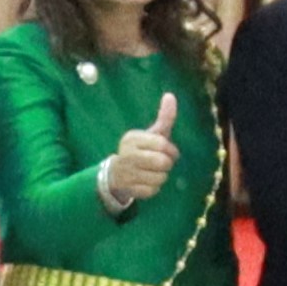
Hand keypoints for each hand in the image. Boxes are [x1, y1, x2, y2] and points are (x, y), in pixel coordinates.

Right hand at [99, 91, 182, 212]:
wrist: (116, 174)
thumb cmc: (140, 150)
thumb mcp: (151, 133)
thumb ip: (164, 117)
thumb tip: (170, 95)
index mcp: (132, 138)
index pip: (162, 144)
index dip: (171, 150)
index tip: (168, 151)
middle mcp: (126, 154)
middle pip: (163, 162)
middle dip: (167, 164)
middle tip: (161, 163)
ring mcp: (126, 172)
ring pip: (160, 178)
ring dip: (161, 177)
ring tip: (151, 172)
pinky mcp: (128, 189)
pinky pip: (153, 190)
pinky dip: (154, 188)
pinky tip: (145, 182)